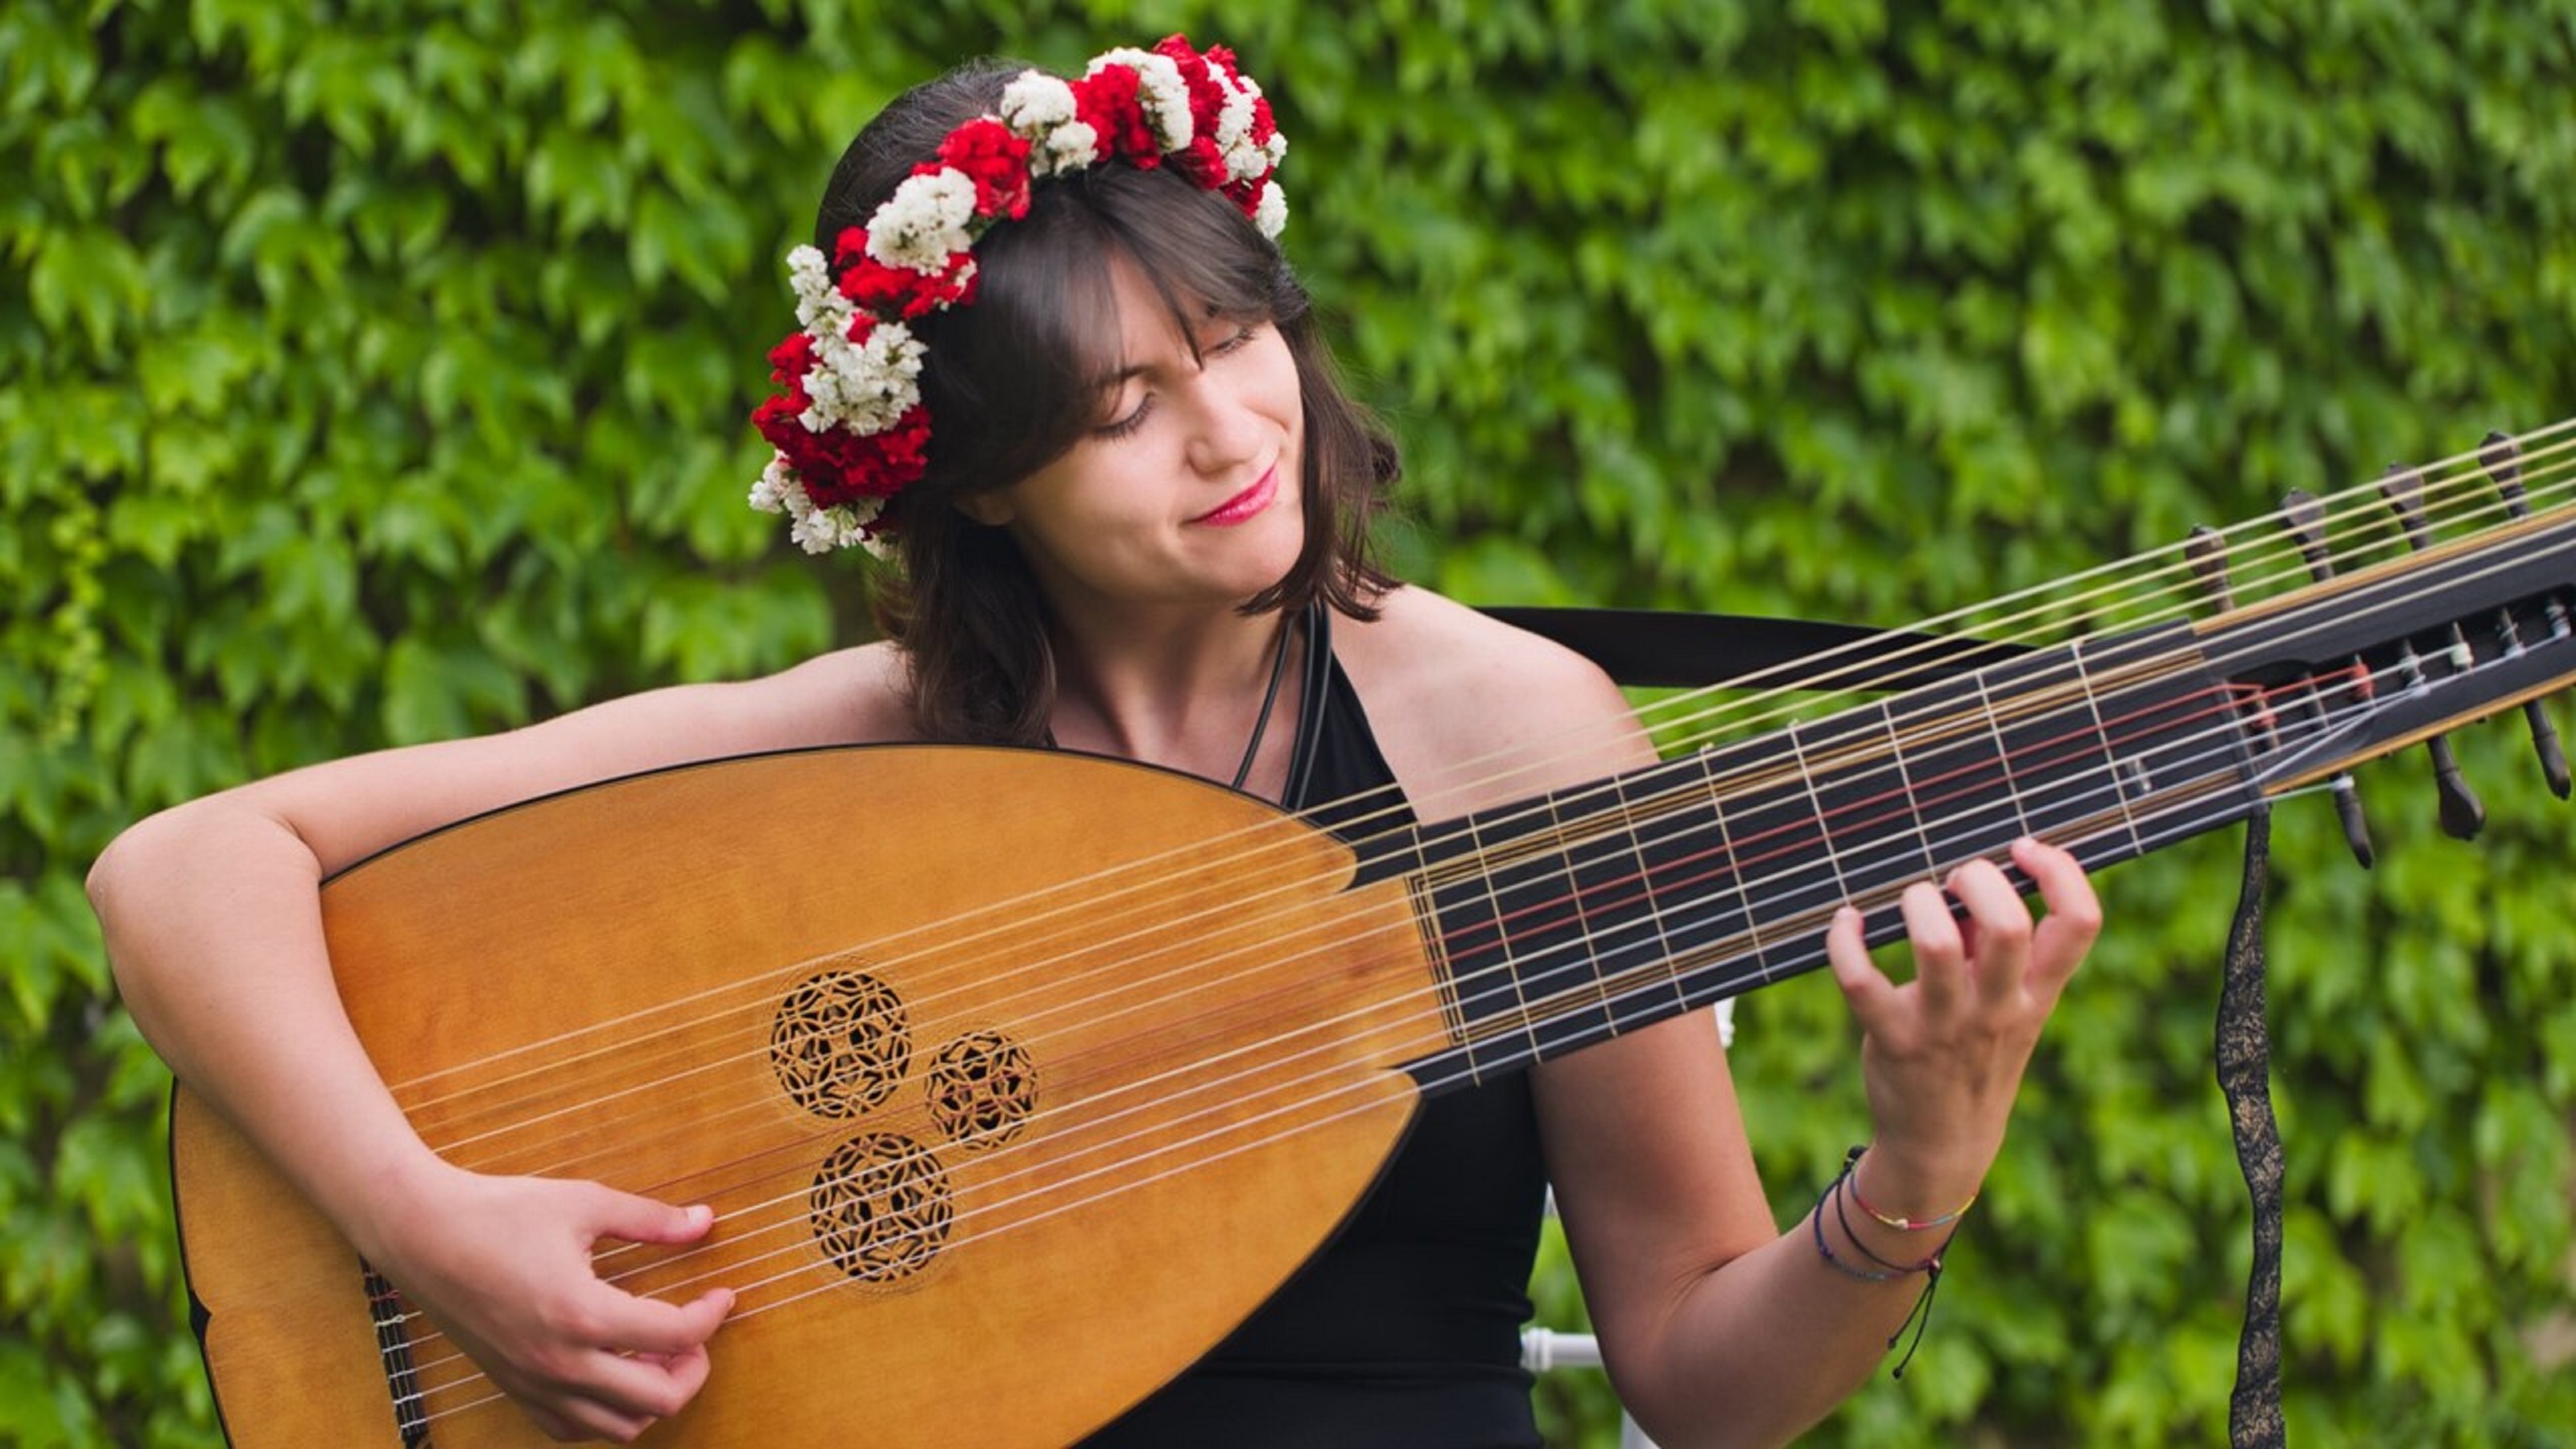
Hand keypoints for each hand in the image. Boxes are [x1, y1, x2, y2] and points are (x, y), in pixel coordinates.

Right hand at [365, 1165, 736, 1442]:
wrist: (420, 1233)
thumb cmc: (499, 1212)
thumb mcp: (585, 1202)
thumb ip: (651, 1220)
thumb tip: (706, 1222)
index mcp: (583, 1314)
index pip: (675, 1337)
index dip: (711, 1316)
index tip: (721, 1295)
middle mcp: (560, 1363)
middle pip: (658, 1400)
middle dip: (693, 1369)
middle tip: (694, 1335)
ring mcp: (534, 1383)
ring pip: (618, 1428)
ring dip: (652, 1398)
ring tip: (657, 1355)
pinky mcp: (513, 1389)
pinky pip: (572, 1429)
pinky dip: (606, 1414)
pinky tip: (614, 1372)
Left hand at [1823, 837, 2099, 1209]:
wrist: (1943, 1144)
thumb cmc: (1974, 1053)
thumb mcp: (2007, 1007)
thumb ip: (1997, 947)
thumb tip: (1973, 876)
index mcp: (2037, 993)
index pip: (2080, 925)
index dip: (2062, 873)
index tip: (2026, 847)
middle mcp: (1997, 1008)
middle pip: (2008, 927)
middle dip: (1979, 880)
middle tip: (1956, 879)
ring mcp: (1944, 1026)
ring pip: (1937, 947)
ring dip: (1917, 904)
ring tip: (1910, 901)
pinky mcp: (1892, 1040)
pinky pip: (1861, 979)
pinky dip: (1845, 939)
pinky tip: (1846, 922)